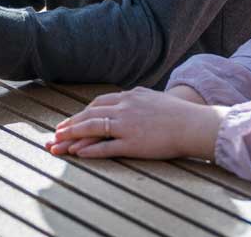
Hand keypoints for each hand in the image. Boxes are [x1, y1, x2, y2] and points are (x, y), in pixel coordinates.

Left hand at [46, 87, 227, 159]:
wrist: (195, 124)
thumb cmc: (179, 113)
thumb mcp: (154, 98)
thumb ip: (138, 99)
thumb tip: (128, 97)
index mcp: (130, 96)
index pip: (98, 103)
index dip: (81, 113)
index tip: (70, 121)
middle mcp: (125, 107)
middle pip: (90, 114)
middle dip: (70, 124)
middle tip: (55, 133)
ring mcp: (128, 125)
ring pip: (92, 128)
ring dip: (72, 136)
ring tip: (58, 143)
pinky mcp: (133, 143)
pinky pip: (106, 146)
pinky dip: (89, 149)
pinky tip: (77, 153)